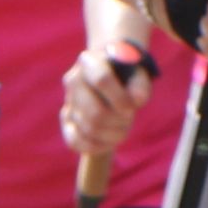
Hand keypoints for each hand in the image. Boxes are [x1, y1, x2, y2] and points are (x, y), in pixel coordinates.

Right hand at [60, 44, 149, 167]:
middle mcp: (73, 80)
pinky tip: (109, 140)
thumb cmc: (128, 75)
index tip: (132, 108)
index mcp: (90, 61)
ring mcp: (68, 100)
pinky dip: (96, 146)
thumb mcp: (139, 75)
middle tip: (129, 118)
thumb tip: (136, 100)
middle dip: (118, 122)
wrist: (113, 75)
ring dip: (113, 134)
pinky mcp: (66, 119)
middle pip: (95, 113)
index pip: (102, 80)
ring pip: (89, 129)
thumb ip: (141, 86)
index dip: (120, 99)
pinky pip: (75, 141)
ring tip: (123, 126)